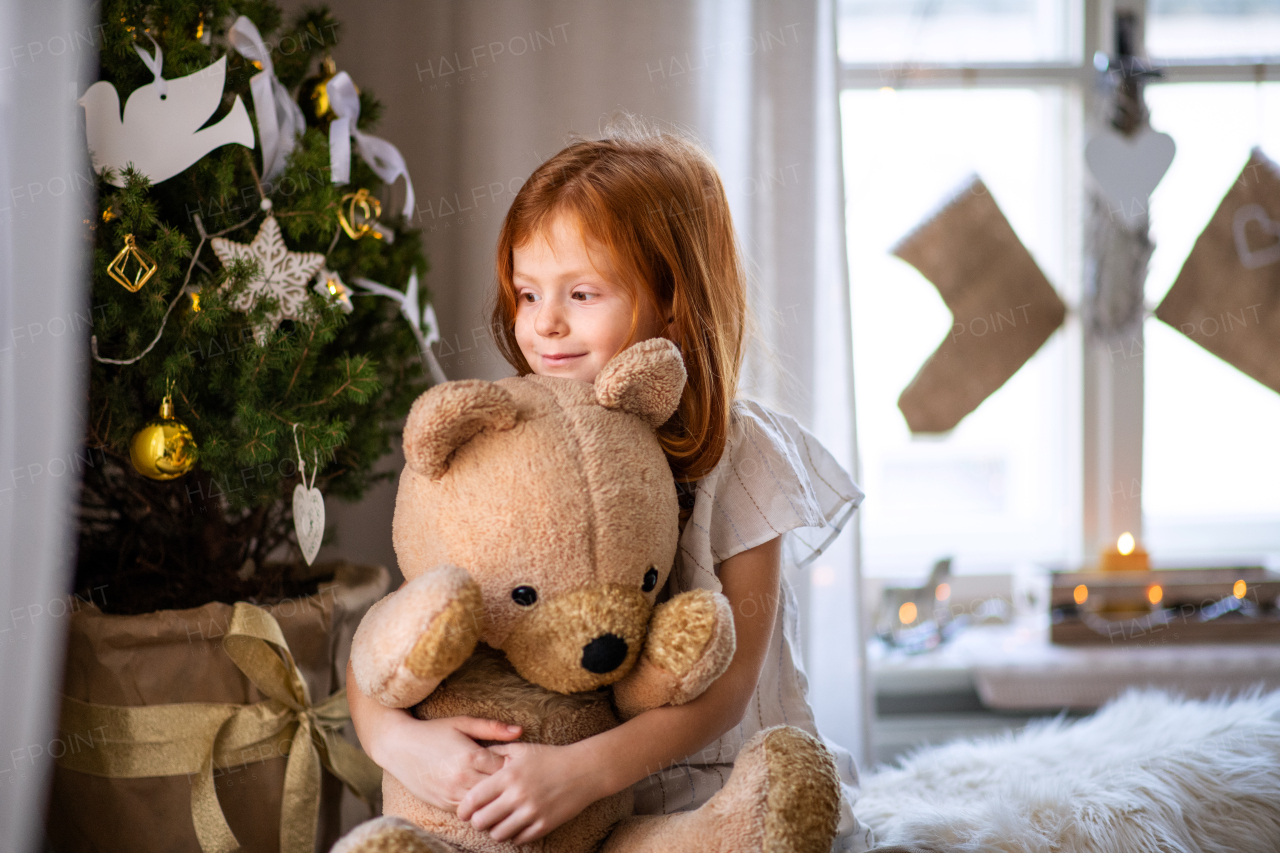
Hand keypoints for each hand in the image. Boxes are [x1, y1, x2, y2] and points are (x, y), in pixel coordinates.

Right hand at [370, 714, 522, 812]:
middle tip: (514, 778)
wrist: (398, 746)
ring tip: (499, 788)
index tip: (518, 762)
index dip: (515, 766)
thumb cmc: (433, 731)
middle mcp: (463, 778)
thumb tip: (520, 730)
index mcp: (472, 757)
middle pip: (499, 790)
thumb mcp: (463, 723)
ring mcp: (452, 794)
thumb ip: (492, 728)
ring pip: (485, 804)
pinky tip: (482, 796)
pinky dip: (478, 806)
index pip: (507, 769)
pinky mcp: (443, 804)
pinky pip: (469, 812)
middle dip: (508, 784)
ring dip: (494, 798)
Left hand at [457, 741, 602, 844]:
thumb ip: (497, 753)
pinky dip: (513, 835)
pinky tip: (516, 826)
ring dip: (495, 830)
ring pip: (498, 834)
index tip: (464, 812)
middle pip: (482, 821)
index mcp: (508, 776)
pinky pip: (518, 839)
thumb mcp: (522, 749)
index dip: (464, 809)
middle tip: (481, 818)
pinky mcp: (544, 825)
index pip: (474, 800)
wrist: (584, 770)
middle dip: (478, 821)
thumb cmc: (551, 757)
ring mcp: (532, 812)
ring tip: (499, 823)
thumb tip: (476, 757)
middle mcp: (518, 796)